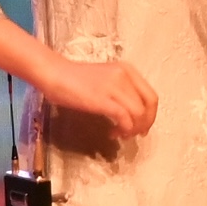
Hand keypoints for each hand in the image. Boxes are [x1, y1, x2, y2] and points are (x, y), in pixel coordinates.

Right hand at [40, 57, 158, 139]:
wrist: (55, 74)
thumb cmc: (76, 79)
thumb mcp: (106, 79)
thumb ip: (121, 91)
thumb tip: (133, 114)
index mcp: (128, 70)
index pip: (151, 96)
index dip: (150, 115)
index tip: (142, 127)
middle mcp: (125, 76)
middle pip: (149, 106)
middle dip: (144, 124)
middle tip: (134, 135)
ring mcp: (114, 86)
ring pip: (138, 114)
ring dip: (132, 129)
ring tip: (119, 134)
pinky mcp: (103, 99)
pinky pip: (124, 118)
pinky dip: (123, 130)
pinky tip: (112, 133)